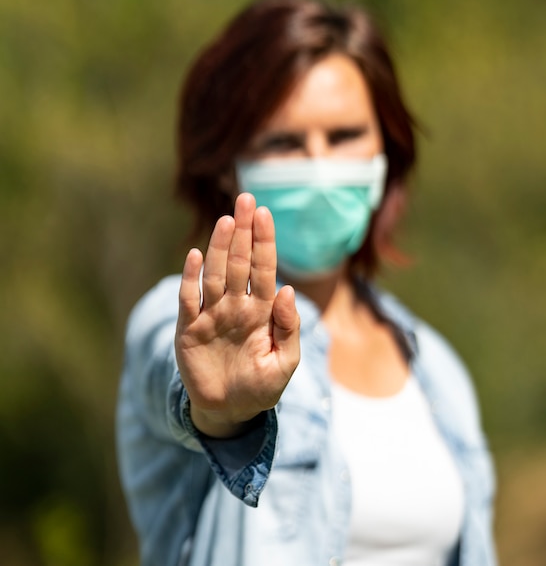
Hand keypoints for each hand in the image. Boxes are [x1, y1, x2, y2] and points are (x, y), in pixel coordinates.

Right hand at [175, 193, 299, 437]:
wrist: (230, 412)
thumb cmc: (261, 387)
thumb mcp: (285, 363)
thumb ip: (289, 328)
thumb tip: (288, 290)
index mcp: (262, 311)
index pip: (264, 269)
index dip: (265, 242)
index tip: (265, 214)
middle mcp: (237, 305)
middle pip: (240, 262)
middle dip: (244, 232)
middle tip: (246, 200)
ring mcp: (212, 315)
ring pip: (215, 274)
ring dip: (219, 247)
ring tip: (226, 221)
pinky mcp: (188, 329)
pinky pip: (189, 299)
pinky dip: (190, 278)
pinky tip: (194, 256)